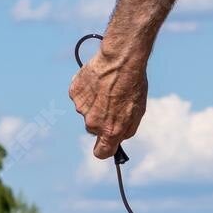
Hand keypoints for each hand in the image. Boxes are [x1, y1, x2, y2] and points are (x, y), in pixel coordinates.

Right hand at [69, 44, 147, 159]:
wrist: (120, 60)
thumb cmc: (133, 86)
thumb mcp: (137, 112)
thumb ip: (126, 130)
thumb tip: (118, 138)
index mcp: (110, 131)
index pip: (101, 152)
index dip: (104, 149)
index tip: (107, 144)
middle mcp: (93, 123)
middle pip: (94, 129)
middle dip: (101, 120)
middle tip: (112, 102)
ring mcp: (81, 108)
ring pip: (86, 111)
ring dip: (94, 103)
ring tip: (106, 87)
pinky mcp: (74, 92)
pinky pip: (80, 96)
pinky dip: (86, 90)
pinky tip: (97, 80)